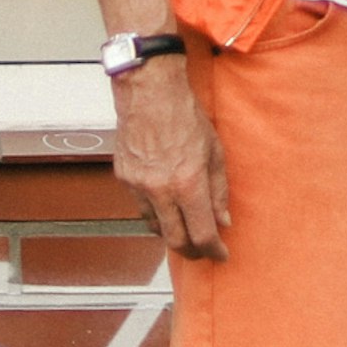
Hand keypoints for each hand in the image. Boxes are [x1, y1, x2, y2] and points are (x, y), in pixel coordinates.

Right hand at [111, 56, 229, 260]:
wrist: (149, 92)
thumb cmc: (185, 115)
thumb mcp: (214, 152)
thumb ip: (219, 191)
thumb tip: (223, 221)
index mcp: (187, 183)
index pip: (202, 234)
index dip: (214, 251)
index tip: (221, 254)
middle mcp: (160, 190)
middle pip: (175, 241)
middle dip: (193, 252)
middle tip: (204, 251)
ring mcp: (138, 186)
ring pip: (155, 227)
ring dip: (172, 233)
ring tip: (185, 227)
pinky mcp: (123, 178)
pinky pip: (140, 207)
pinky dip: (155, 212)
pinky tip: (165, 203)